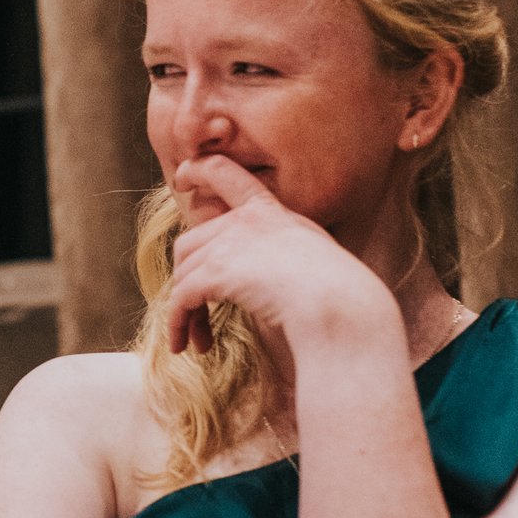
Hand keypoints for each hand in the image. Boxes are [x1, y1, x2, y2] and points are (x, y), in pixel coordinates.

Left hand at [163, 155, 394, 354]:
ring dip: (184, 311)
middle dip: (188, 281)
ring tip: (198, 341)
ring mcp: (230, 243)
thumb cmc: (339, 295)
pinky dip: (176, 323)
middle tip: (197, 315)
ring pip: (183, 275)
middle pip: (191, 244)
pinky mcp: (217, 271)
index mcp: (272, 213)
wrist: (342, 307)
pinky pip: (181, 298)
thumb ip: (283, 253)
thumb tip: (261, 277)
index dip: (201, 172)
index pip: (228, 175)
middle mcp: (246, 221)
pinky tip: (181, 345)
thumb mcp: (313, 258)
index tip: (184, 178)